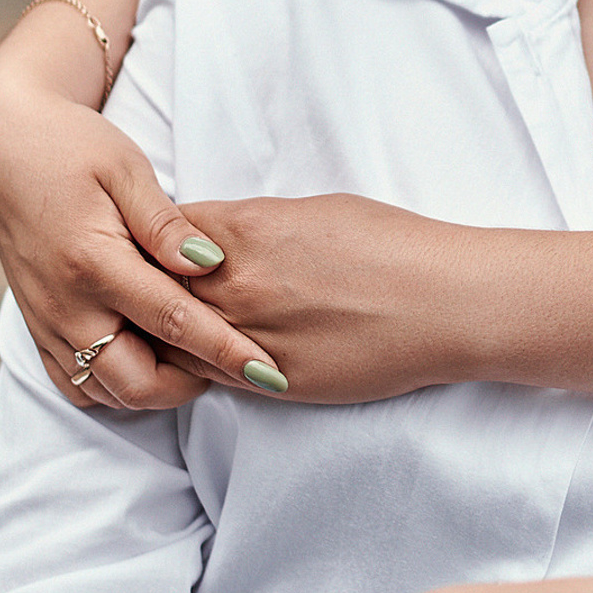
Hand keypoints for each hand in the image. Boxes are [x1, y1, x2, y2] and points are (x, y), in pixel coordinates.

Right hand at [0, 57, 287, 410]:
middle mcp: (66, 306)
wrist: (4, 150)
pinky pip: (77, 384)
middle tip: (237, 360)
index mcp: (94, 263)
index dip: (226, 352)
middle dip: (194, 385)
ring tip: (201, 358)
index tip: (269, 373)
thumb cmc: (74, 149)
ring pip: (106, 393)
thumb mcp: (127, 170)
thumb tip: (209, 263)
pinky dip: (117, 386)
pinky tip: (151, 357)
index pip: (173, 323)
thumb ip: (166, 224)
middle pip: (137, 382)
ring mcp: (47, 324)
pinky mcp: (38, 329)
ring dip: (158, 389)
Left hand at [177, 194, 484, 403]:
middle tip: (149, 287)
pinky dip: (202, 362)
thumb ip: (256, 224)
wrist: (445, 303)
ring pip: (173, 338)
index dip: (155, 238)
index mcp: (246, 231)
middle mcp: (235, 285)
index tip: (156, 245)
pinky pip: (209, 374)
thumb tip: (223, 234)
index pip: (161, 232)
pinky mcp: (269, 383)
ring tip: (174, 324)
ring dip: (170, 329)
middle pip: (153, 287)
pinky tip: (213, 351)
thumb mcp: (319, 210)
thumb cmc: (394, 245)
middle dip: (148, 285)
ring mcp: (247, 338)